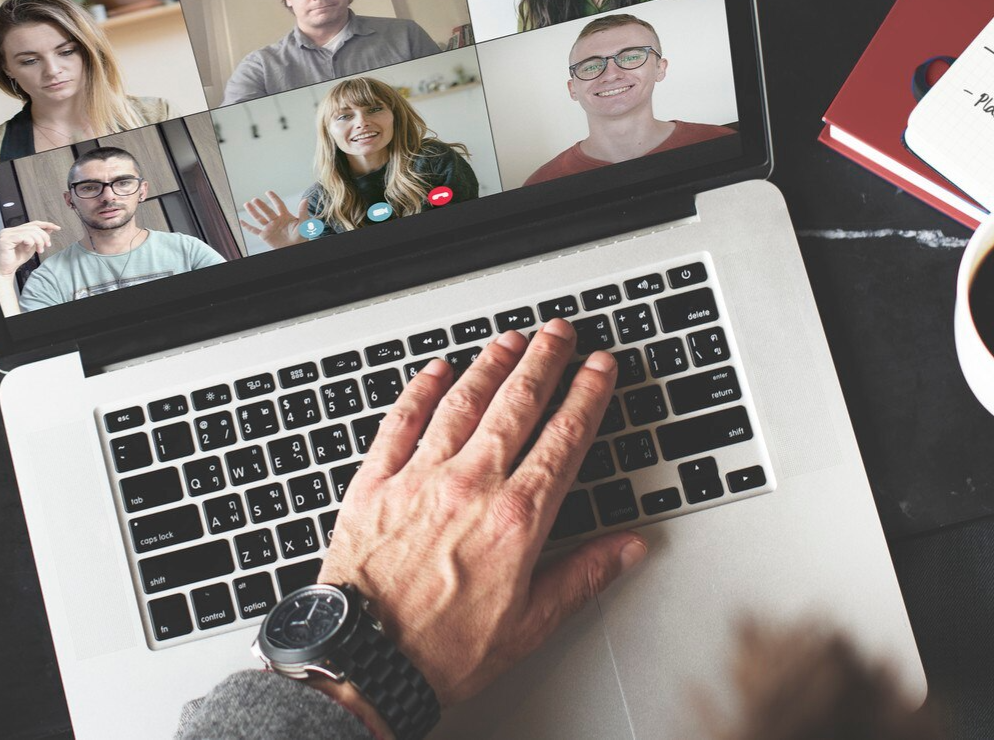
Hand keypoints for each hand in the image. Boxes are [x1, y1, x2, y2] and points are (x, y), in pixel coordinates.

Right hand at [0, 220, 60, 275]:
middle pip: (34, 227)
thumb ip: (38, 238)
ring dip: (39, 241)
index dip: (46, 224)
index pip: (33, 223)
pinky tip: (27, 249)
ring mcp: (7, 234)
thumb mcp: (31, 247)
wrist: (4, 271)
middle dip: (44, 236)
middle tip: (47, 246)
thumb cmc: (14, 260)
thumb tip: (48, 229)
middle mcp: (10, 230)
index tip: (57, 228)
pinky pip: (24, 236)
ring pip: (31, 231)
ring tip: (40, 250)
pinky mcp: (6, 239)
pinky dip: (30, 243)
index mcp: (15, 231)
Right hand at [239, 191, 309, 249]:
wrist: (295, 249)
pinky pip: (254, 230)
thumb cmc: (302, 237)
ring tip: (246, 204)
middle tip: (255, 199)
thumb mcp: (304, 224)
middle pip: (267, 211)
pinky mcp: (265, 236)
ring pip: (259, 218)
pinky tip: (241, 221)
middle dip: (261, 205)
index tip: (268, 192)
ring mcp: (270, 228)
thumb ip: (303, 212)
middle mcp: (276, 221)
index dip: (274, 198)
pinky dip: (247, 226)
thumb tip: (305, 200)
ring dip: (252, 212)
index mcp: (285, 216)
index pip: (279, 205)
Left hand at [318, 319, 648, 712]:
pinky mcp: (374, 483)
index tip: (600, 367)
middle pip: (517, 403)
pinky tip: (436, 371)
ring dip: (490, 364)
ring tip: (509, 339)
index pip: (564, 436)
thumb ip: (583, 576)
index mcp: (517, 518)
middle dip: (544, 360)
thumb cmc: (443, 651)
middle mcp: (470, 485)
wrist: (365, 662)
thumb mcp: (531, 623)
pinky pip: (400, 421)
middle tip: (559, 332)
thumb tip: (627, 548)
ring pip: (462, 401)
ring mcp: (419, 478)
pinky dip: (420, 390)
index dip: (588, 393)